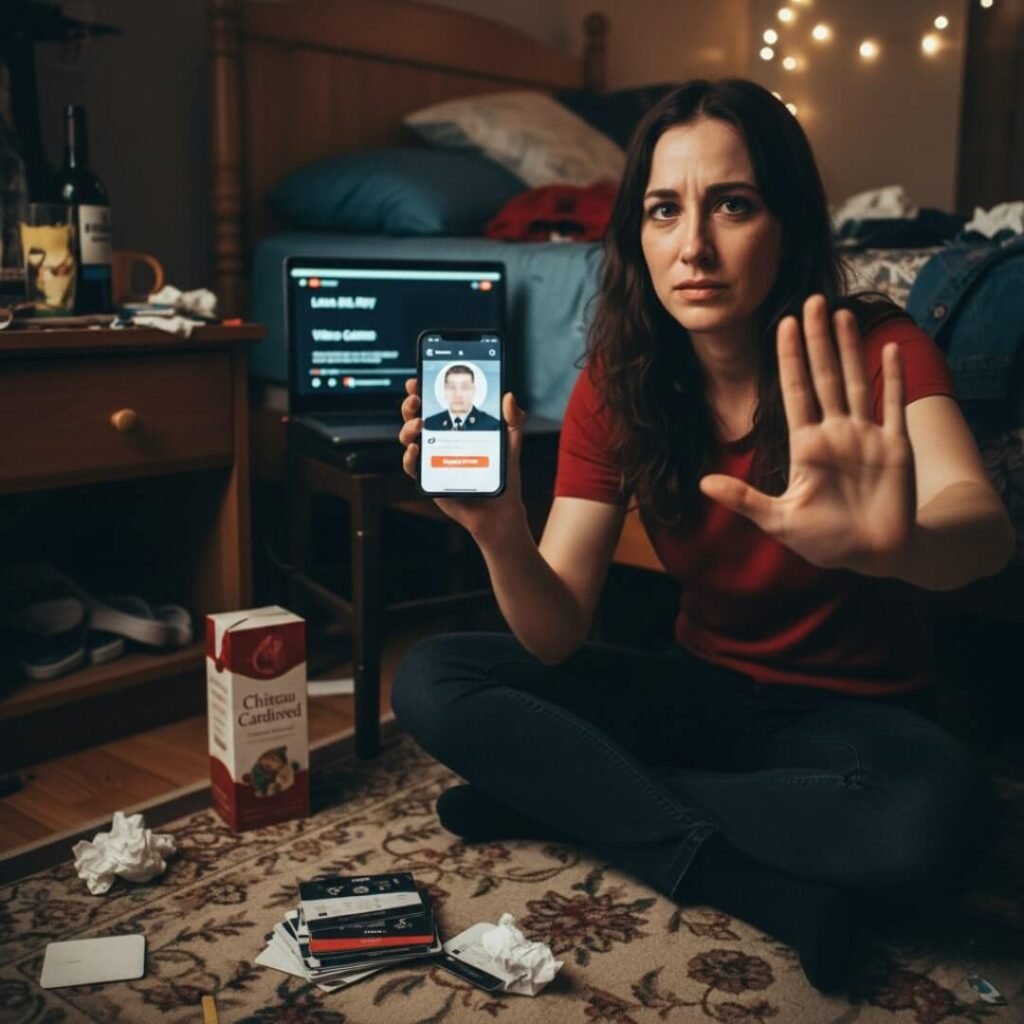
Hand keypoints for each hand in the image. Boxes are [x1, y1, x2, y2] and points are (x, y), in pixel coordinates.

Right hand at [398, 378, 528, 541]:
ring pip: (409, 438)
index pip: (436, 402)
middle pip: (416, 416)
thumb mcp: (512, 442)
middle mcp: (441, 439)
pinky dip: (409, 456)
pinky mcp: (429, 478)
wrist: (500, 508)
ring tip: (419, 423)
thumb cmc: (503, 474)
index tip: (419, 379)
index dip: (424, 389)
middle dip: (410, 403)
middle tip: (415, 397)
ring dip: (407, 427)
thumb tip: (509, 396)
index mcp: (457, 426)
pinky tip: (416, 449)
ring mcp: (432, 458)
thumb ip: (514, 419)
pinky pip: (411, 466)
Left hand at [698, 294, 915, 575]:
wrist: (874, 556)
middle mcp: (835, 433)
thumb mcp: (779, 521)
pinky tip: (890, 349)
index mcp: (805, 446)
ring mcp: (866, 436)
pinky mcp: (896, 447)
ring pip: (856, 382)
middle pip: (824, 376)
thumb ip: (744, 500)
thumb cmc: (826, 541)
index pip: (795, 391)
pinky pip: (893, 405)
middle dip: (817, 340)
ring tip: (842, 314)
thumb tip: (701, 484)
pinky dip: (893, 378)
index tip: (783, 324)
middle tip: (811, 300)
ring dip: (850, 349)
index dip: (789, 358)